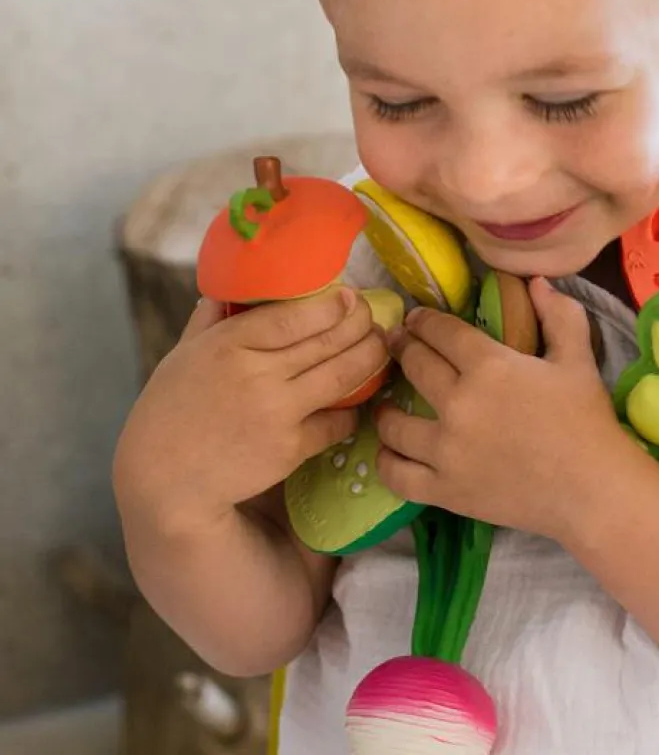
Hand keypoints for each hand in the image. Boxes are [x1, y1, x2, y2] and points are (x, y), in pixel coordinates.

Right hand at [113, 288, 388, 535]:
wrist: (163, 479)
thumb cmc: (171, 411)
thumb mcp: (182, 356)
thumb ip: (208, 322)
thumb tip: (222, 292)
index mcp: (230, 343)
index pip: (297, 314)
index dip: (333, 304)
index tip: (350, 297)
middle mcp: (258, 373)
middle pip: (330, 339)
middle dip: (362, 325)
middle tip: (375, 319)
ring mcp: (277, 411)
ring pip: (344, 374)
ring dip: (372, 357)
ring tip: (381, 347)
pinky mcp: (290, 447)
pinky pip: (337, 420)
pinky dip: (352, 408)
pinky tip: (356, 399)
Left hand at [375, 278, 627, 540]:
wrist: (593, 489)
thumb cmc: (586, 421)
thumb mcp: (578, 359)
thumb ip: (558, 315)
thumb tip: (536, 282)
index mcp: (489, 366)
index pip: (441, 332)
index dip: (423, 321)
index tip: (414, 319)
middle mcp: (459, 404)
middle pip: (414, 366)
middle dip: (402, 349)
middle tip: (396, 345)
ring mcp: (447, 450)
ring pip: (394, 424)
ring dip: (385, 409)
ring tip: (385, 405)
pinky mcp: (445, 490)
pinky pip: (397, 475)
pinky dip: (386, 462)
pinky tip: (389, 451)